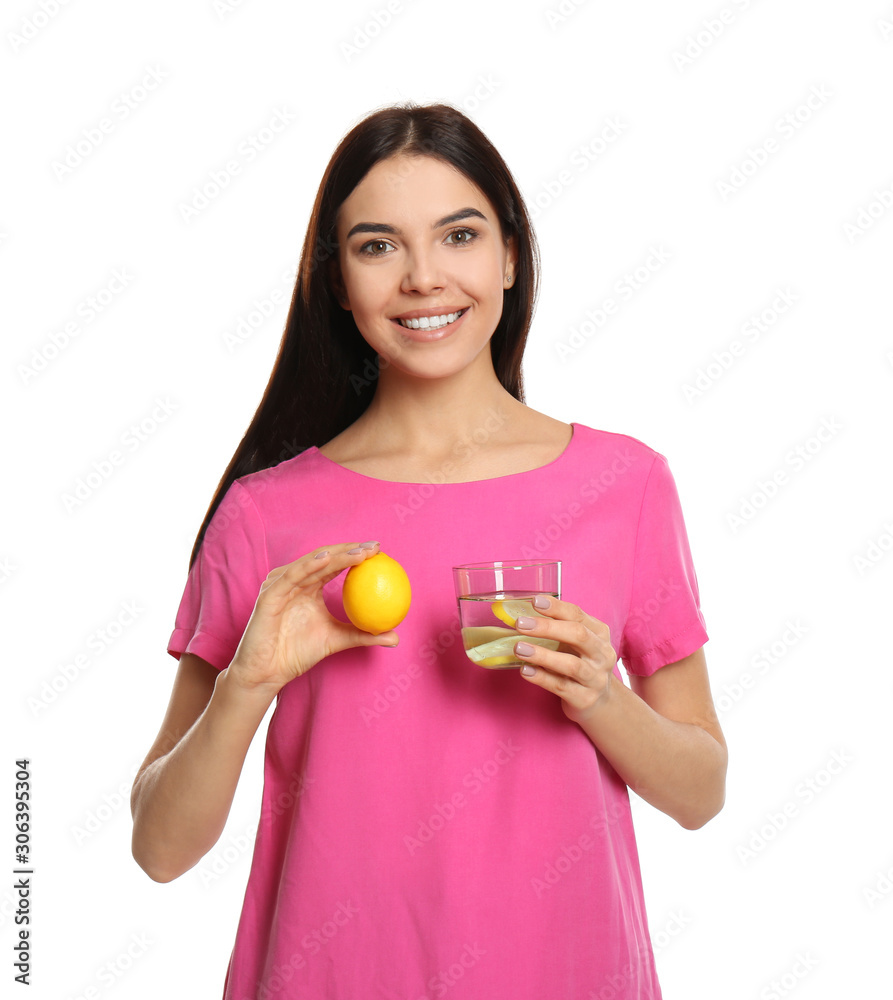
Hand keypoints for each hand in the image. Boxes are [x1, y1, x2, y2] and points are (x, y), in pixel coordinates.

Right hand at [228, 541, 397, 693]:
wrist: (267, 672)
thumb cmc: (297, 654)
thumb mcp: (337, 640)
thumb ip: (364, 635)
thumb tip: (396, 637)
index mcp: (309, 586)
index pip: (335, 564)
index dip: (355, 556)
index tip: (379, 552)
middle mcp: (295, 581)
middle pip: (325, 558)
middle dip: (350, 549)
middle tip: (375, 548)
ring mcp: (281, 585)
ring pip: (311, 564)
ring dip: (336, 555)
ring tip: (359, 552)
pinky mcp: (269, 594)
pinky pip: (292, 576)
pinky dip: (309, 566)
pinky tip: (328, 560)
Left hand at [514, 597, 616, 724]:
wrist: (600, 701)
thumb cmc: (581, 663)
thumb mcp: (576, 643)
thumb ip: (557, 628)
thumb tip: (523, 614)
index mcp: (599, 634)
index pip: (578, 615)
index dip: (556, 607)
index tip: (534, 601)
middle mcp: (602, 655)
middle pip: (578, 635)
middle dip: (548, 628)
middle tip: (521, 624)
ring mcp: (596, 678)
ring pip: (571, 665)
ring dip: (543, 655)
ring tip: (519, 648)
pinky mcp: (585, 699)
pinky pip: (562, 686)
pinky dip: (542, 677)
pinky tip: (525, 670)